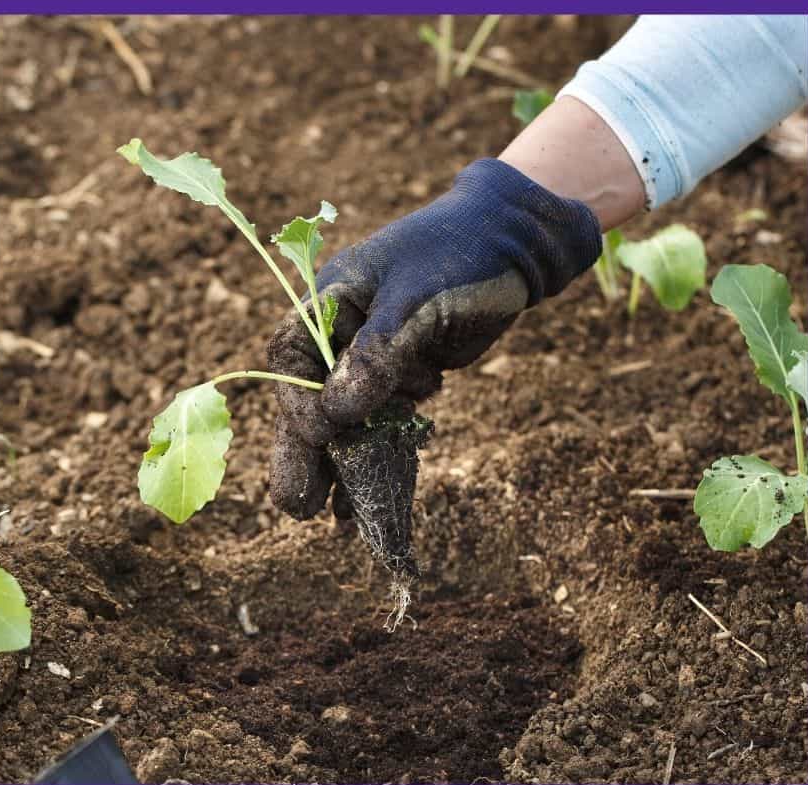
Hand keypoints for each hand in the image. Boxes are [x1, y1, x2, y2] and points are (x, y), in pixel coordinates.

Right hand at [266, 158, 601, 519]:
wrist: (515, 244)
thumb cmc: (458, 255)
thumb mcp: (415, 299)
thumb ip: (376, 354)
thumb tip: (337, 413)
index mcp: (329, 301)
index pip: (293, 358)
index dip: (298, 402)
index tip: (320, 433)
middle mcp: (342, 333)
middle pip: (311, 398)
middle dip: (305, 451)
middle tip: (297, 506)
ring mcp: (373, 358)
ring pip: (347, 418)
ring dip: (342, 464)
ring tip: (333, 518)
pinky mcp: (405, 376)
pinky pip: (382, 423)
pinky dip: (378, 456)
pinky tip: (366, 499)